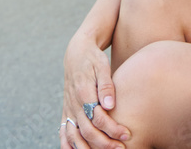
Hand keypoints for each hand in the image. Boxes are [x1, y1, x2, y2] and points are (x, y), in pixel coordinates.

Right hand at [61, 34, 129, 148]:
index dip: (112, 128)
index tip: (127, 133)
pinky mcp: (66, 110)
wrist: (77, 52)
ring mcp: (68, 108)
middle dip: (104, 143)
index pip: (97, 117)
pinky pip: (64, 131)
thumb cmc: (94, 59)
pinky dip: (67, 144)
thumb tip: (110, 105)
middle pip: (87, 130)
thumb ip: (106, 85)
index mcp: (83, 92)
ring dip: (88, 148)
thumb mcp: (102, 66)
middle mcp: (73, 103)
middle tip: (121, 148)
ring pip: (74, 135)